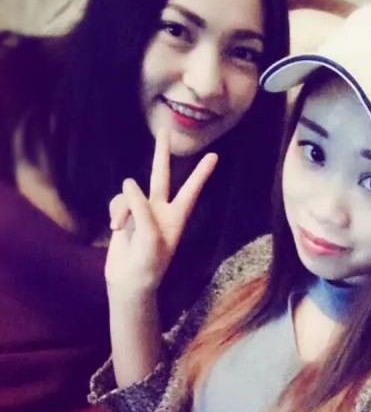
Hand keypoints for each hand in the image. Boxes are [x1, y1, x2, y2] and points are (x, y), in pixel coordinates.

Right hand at [104, 128, 217, 294]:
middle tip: (164, 130)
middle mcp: (161, 209)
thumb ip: (140, 206)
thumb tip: (128, 182)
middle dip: (161, 153)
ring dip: (123, 208)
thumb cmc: (148, 262)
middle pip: (162, 175)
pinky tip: (115, 229)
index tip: (214, 155)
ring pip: (130, 192)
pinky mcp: (124, 214)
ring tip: (122, 228)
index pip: (191, 190)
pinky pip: (117, 202)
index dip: (201, 173)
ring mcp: (141, 211)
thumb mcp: (149, 234)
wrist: (130, 281)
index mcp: (177, 216)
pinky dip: (115, 214)